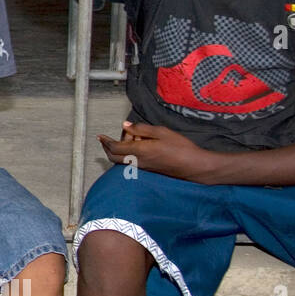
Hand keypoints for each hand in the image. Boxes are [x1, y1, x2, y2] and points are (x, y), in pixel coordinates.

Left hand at [97, 120, 217, 181]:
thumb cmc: (180, 147)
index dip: (105, 142)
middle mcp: (138, 161)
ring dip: (119, 150)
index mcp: (139, 151)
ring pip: (122, 160)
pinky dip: (128, 154)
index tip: (100, 136)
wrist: (193, 166)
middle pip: (114, 158)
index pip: (115, 148)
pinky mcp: (148, 170)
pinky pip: (131, 162)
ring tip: (130, 137)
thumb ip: (141, 128)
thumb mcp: (161, 132)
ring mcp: (143, 167)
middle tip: (107, 139)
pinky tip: (138, 145)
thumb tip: (125, 125)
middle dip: (107, 148)